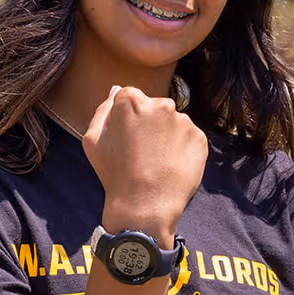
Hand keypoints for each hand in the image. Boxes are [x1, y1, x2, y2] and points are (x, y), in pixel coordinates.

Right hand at [84, 85, 206, 246]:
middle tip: (142, 151)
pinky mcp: (200, 138)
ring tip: (157, 161)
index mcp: (131, 101)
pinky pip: (189, 137)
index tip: (127, 137)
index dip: (127, 118)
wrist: (145, 205)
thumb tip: (116, 89)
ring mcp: (184, 121)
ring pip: (173, 122)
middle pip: (155, 107)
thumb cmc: (114, 173)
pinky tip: (171, 165)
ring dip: (167, 136)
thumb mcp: (93, 140)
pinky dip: (182, 148)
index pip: (130, 97)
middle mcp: (161, 105)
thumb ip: (103, 109)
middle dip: (149, 124)